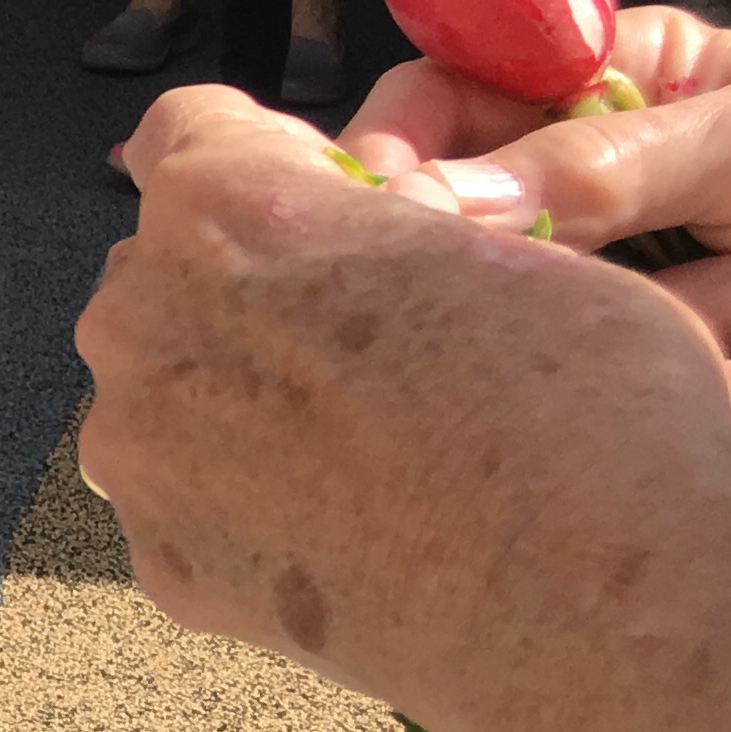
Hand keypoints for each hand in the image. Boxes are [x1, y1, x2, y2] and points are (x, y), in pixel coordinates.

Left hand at [76, 85, 730, 729]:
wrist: (595, 599)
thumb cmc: (580, 399)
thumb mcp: (506, 244)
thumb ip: (389, 228)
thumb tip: (382, 242)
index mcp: (226, 204)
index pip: (192, 133)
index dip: (271, 165)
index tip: (333, 206)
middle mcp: (140, 316)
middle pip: (171, 271)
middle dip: (250, 291)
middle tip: (365, 346)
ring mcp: (136, 447)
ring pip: (169, 391)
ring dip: (242, 403)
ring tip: (367, 451)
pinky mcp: (157, 558)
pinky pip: (186, 505)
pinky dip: (247, 511)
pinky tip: (348, 534)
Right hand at [351, 9, 730, 459]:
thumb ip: (602, 162)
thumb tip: (429, 204)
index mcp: (613, 80)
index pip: (451, 92)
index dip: (401, 145)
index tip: (387, 208)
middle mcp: (600, 179)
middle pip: (475, 219)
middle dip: (537, 258)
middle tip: (580, 289)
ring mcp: (630, 282)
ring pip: (542, 316)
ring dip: (652, 324)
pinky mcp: (663, 372)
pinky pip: (606, 391)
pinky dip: (687, 387)